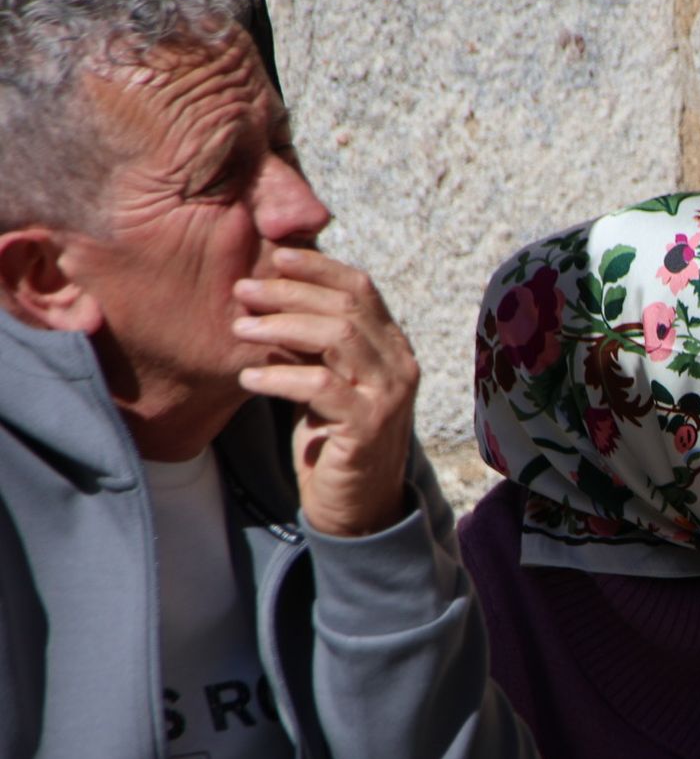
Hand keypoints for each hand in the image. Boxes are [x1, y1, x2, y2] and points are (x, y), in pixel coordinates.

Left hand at [233, 247, 419, 535]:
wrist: (355, 505)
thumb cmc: (332, 438)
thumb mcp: (324, 378)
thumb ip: (312, 341)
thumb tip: (270, 290)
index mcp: (392, 346)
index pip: (361, 288)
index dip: (319, 266)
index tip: (275, 253)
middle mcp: (400, 364)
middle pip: (347, 307)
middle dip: (290, 292)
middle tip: (242, 290)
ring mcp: (389, 395)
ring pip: (339, 337)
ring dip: (282, 327)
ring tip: (239, 329)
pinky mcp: (369, 427)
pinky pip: (321, 387)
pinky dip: (280, 376)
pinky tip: (248, 377)